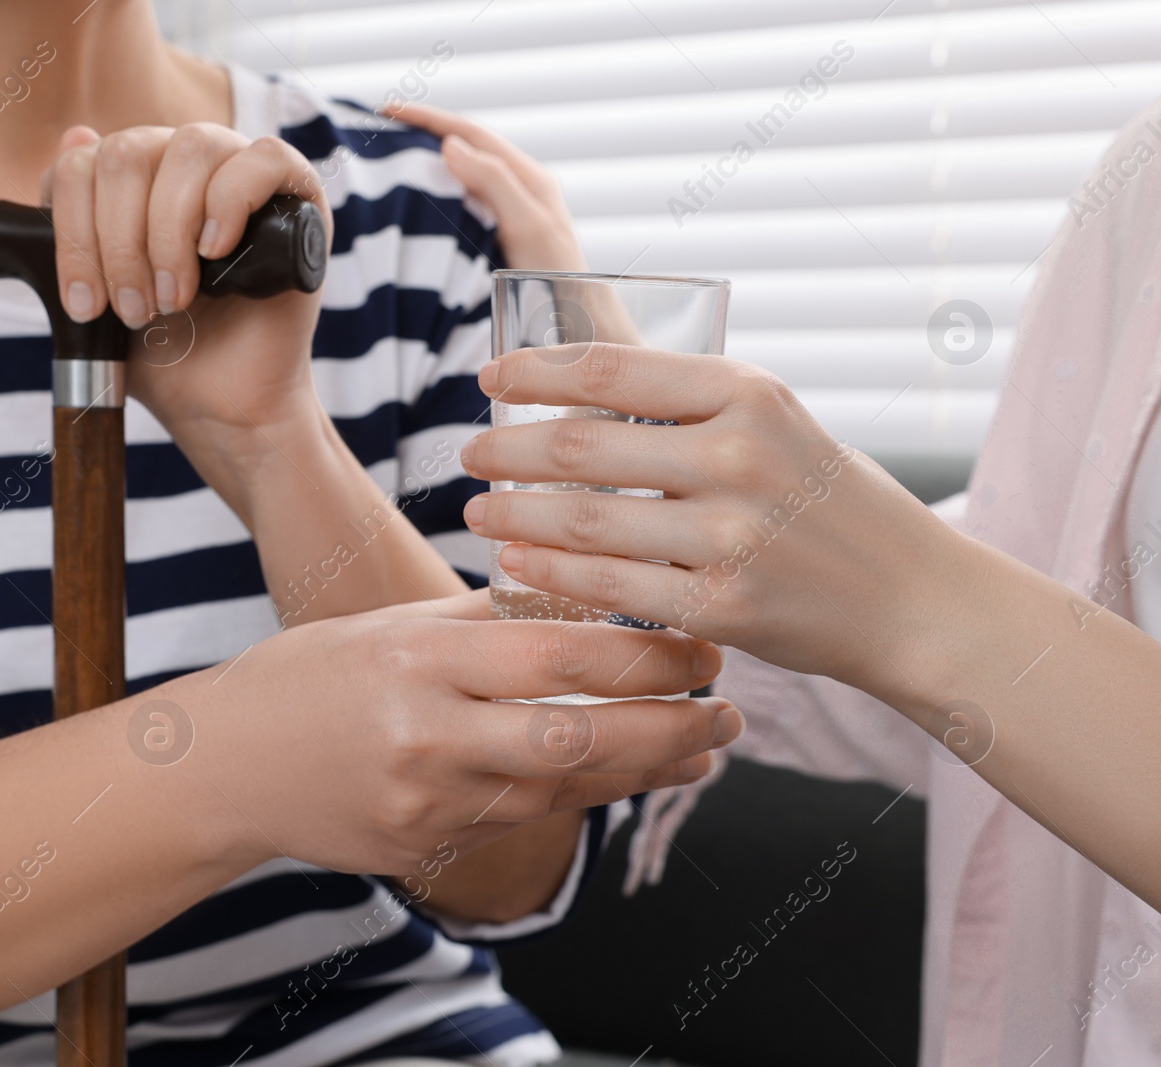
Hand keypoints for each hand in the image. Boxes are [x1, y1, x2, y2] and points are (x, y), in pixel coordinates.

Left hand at [41, 123, 332, 436]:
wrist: (222, 406)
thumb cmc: (165, 353)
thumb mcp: (98, 292)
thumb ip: (77, 226)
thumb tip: (73, 138)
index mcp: (136, 180)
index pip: (82, 162)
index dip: (73, 232)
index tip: (84, 306)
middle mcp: (186, 165)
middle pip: (129, 153)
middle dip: (119, 242)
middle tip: (134, 311)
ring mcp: (242, 173)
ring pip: (190, 148)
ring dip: (170, 230)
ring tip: (175, 297)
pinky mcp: (298, 196)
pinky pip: (262, 158)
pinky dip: (230, 201)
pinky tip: (217, 251)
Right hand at [161, 590, 740, 874]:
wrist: (224, 766)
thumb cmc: (308, 677)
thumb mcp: (388, 624)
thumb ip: (480, 620)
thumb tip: (577, 600)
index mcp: (419, 656)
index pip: (558, 654)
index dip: (646, 654)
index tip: (703, 647)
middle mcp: (426, 731)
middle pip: (577, 736)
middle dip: (670, 729)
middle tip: (730, 713)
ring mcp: (424, 800)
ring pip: (559, 788)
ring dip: (640, 770)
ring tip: (699, 749)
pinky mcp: (421, 846)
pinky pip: (518, 819)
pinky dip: (578, 796)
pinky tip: (621, 779)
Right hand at [386, 102, 586, 271]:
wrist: (577, 327)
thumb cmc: (558, 280)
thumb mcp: (528, 225)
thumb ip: (494, 182)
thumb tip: (450, 145)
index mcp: (528, 178)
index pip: (470, 134)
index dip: (427, 119)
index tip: (385, 111)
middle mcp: (517, 190)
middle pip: (464, 148)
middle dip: (421, 134)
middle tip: (376, 132)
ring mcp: (507, 215)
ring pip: (460, 177)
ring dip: (424, 165)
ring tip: (385, 162)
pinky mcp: (497, 239)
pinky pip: (459, 206)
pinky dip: (432, 197)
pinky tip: (411, 208)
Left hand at [457, 345, 969, 694]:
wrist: (913, 598)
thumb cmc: (830, 503)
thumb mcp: (776, 425)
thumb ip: (691, 409)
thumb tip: (576, 396)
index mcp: (749, 394)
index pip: (611, 371)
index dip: (533, 372)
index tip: (489, 379)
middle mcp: (739, 456)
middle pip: (581, 446)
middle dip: (507, 449)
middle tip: (469, 452)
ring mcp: (731, 535)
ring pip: (584, 519)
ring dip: (514, 512)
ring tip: (478, 508)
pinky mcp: (723, 606)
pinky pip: (609, 585)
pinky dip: (549, 569)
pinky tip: (514, 559)